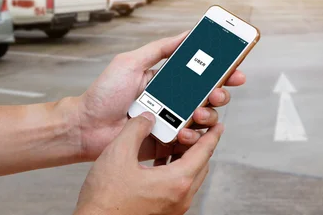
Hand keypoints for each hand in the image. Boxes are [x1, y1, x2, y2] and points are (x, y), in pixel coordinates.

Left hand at [74, 32, 245, 161]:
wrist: (85, 128)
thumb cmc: (103, 94)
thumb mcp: (131, 62)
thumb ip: (160, 48)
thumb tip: (186, 34)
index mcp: (169, 80)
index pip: (202, 73)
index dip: (222, 70)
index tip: (235, 67)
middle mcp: (175, 100)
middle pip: (210, 95)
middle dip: (221, 92)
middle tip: (218, 92)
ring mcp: (172, 121)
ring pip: (205, 118)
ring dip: (208, 113)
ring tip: (197, 113)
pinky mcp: (168, 143)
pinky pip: (191, 140)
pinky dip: (193, 135)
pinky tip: (183, 131)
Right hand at [75, 113, 222, 214]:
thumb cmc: (104, 200)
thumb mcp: (118, 154)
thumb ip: (136, 129)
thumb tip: (147, 118)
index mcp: (177, 182)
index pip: (204, 152)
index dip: (212, 135)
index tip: (218, 125)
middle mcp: (181, 197)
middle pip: (201, 165)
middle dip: (199, 145)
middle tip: (194, 130)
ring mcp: (174, 208)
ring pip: (190, 177)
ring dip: (186, 159)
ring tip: (175, 143)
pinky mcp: (164, 213)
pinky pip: (179, 188)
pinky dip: (176, 172)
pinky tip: (160, 163)